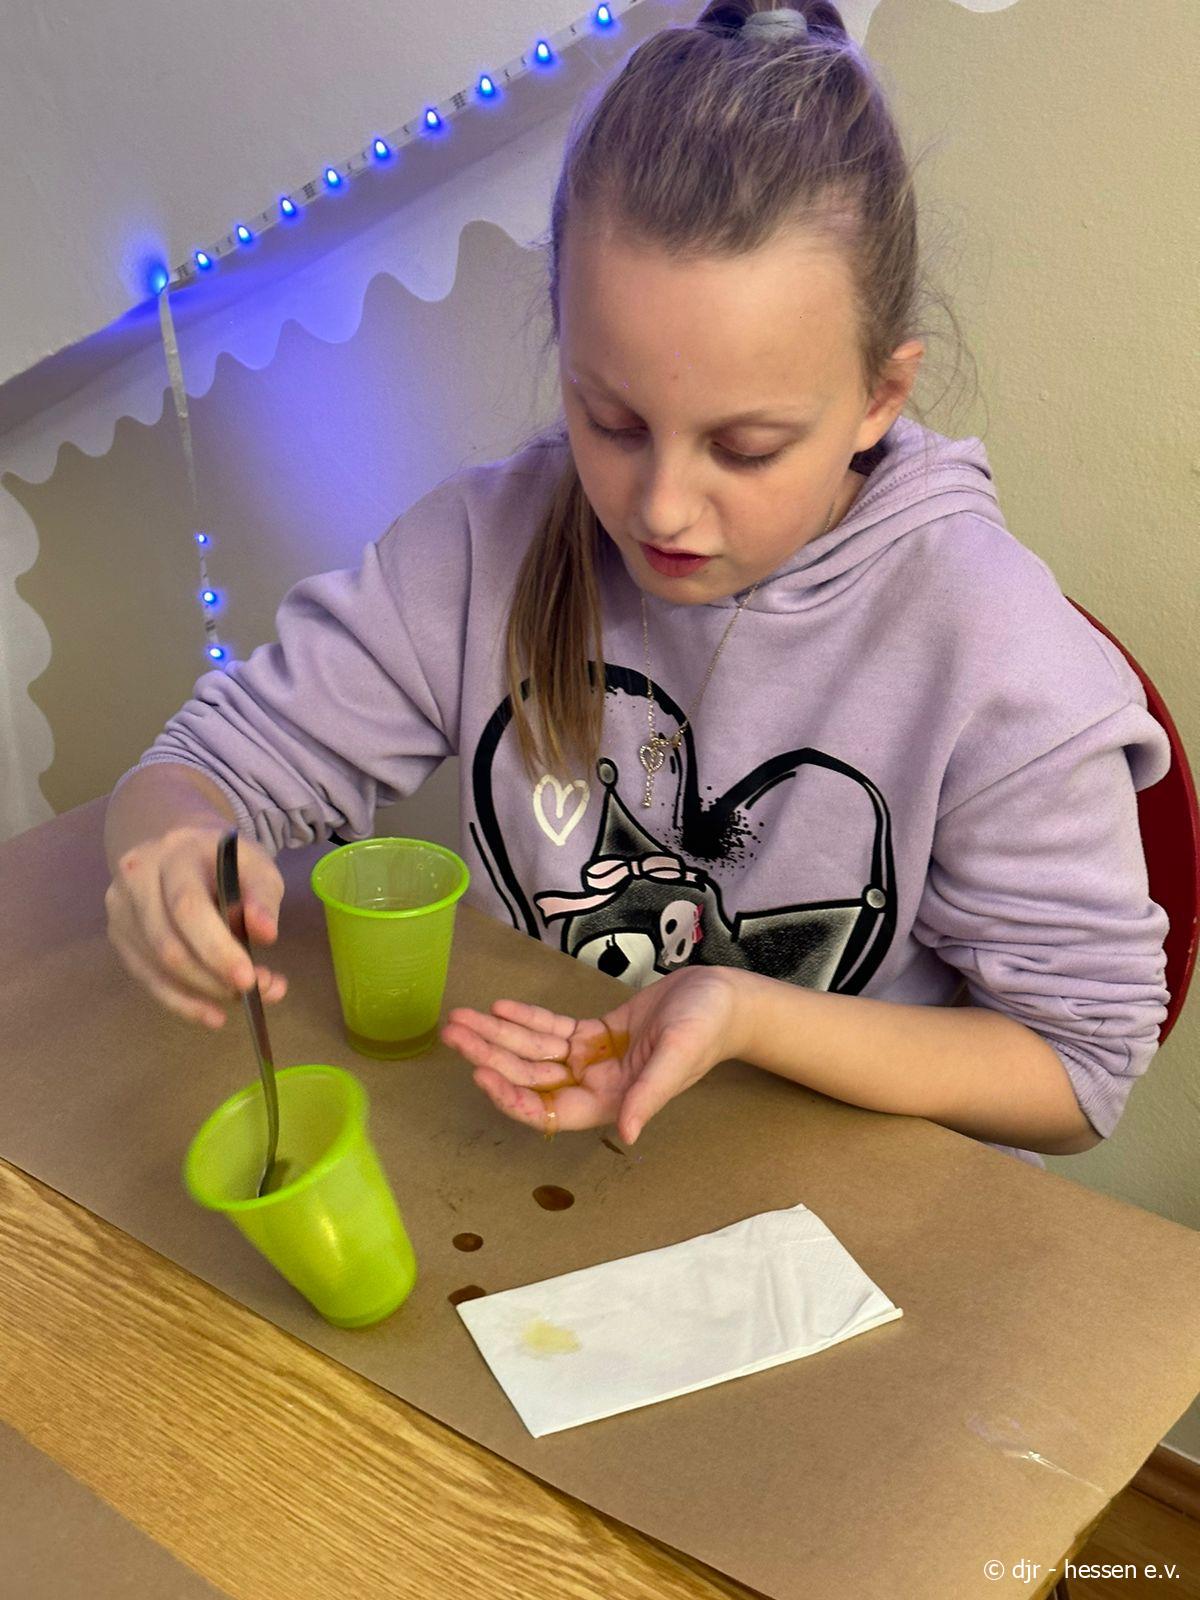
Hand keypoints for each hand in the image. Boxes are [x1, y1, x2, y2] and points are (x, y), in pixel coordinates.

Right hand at [105, 824, 287, 1029]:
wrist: (180, 846)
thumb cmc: (224, 860)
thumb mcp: (255, 864)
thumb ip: (263, 896)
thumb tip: (265, 934)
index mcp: (175, 852)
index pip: (188, 907)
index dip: (217, 949)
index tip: (249, 979)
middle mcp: (137, 877)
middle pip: (168, 942)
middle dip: (212, 977)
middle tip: (252, 992)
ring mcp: (121, 907)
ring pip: (156, 965)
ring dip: (202, 992)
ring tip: (242, 999)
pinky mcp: (119, 934)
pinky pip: (147, 978)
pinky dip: (182, 1002)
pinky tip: (212, 1014)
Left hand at [440, 966, 746, 1143]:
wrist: (724, 998)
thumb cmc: (706, 1028)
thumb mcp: (678, 1057)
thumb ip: (649, 1095)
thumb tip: (628, 1134)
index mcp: (613, 1101)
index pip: (551, 1107)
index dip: (514, 1095)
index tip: (481, 1073)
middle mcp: (597, 1085)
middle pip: (532, 1075)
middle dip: (490, 1054)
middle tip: (453, 1030)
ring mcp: (594, 1059)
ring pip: (535, 1050)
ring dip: (498, 1033)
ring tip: (462, 1016)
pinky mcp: (597, 1034)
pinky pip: (553, 1029)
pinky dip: (526, 1018)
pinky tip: (501, 1006)